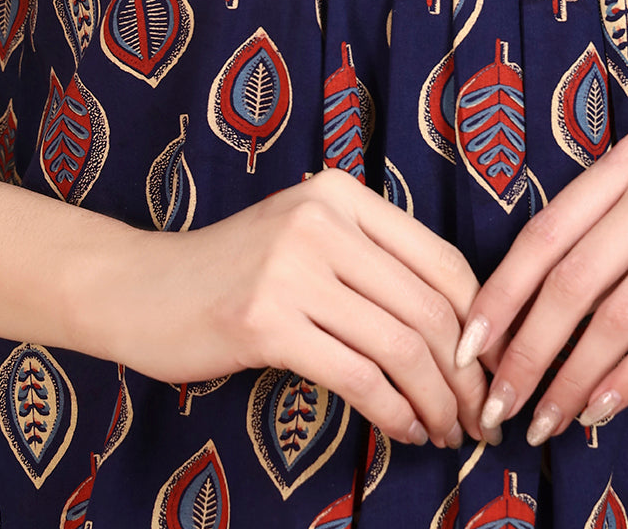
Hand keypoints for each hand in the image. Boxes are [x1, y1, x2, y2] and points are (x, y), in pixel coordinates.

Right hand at [105, 168, 488, 447]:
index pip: (441, 259)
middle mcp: (322, 219)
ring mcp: (293, 267)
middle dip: (466, 374)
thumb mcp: (305, 239)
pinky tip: (403, 431)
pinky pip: (357, 375)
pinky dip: (393, 411)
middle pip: (429, 307)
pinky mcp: (265, 320)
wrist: (136, 287)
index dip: (481, 321)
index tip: (491, 367)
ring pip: (400, 345)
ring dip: (435, 401)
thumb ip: (370, 261)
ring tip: (445, 433)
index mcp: (341, 194)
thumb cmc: (231, 271)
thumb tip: (458, 326)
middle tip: (479, 416)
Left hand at [454, 130, 627, 444]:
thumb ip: (599, 228)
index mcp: (627, 160)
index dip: (501, 294)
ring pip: (617, 314)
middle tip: (500, 403)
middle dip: (528, 350)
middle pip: (573, 279)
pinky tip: (599, 408)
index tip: (468, 347)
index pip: (545, 232)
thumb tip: (517, 310)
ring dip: (574, 378)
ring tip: (545, 420)